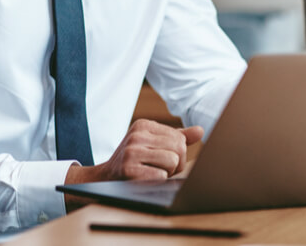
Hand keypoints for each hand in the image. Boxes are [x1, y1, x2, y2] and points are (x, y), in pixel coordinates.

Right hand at [65, 119, 203, 184]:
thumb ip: (177, 137)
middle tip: (160, 168)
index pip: (180, 138)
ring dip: (167, 173)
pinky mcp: (128, 169)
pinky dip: (157, 181)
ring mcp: (131, 151)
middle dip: (176, 164)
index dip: (178, 153)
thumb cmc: (135, 160)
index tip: (163, 158)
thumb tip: (200, 130)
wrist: (105, 177)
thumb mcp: (152, 143)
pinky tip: (145, 179)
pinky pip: (160, 176)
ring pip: (172, 162)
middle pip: (179, 149)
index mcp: (144, 124)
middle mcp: (137, 135)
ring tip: (152, 172)